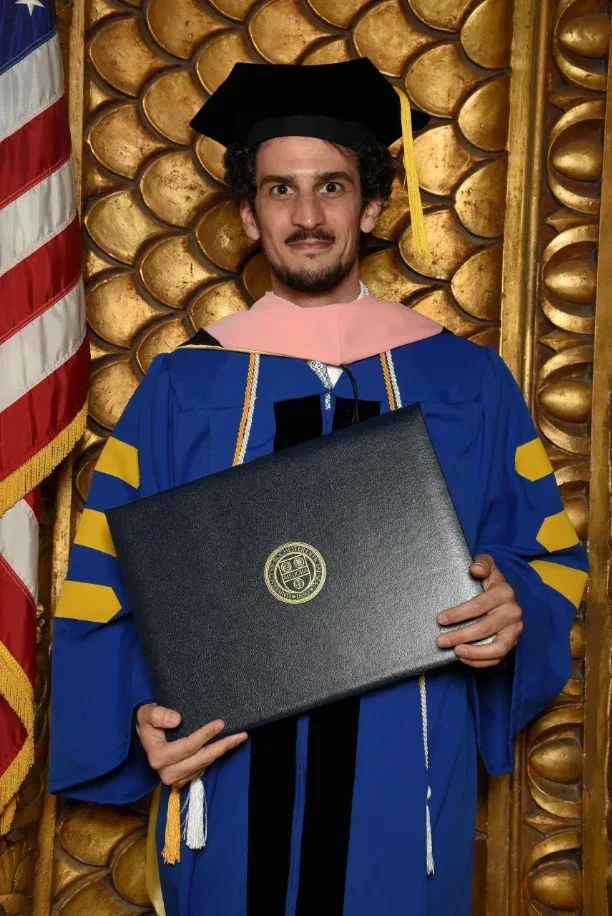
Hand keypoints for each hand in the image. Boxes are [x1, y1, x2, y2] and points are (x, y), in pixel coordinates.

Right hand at [136, 704, 247, 787]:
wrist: (146, 734)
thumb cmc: (148, 722)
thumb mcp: (147, 713)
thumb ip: (158, 715)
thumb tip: (176, 720)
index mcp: (158, 757)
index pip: (188, 747)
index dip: (205, 735)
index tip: (220, 723)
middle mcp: (167, 772)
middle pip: (201, 759)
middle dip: (222, 746)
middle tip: (240, 734)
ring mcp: (176, 778)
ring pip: (205, 764)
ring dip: (222, 751)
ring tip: (239, 738)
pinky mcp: (184, 778)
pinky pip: (204, 768)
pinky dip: (216, 756)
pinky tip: (227, 746)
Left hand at [436, 554, 522, 668]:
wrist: (505, 596)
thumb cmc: (490, 582)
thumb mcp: (487, 567)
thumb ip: (482, 563)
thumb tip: (474, 569)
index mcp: (504, 593)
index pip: (479, 605)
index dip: (458, 614)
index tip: (440, 619)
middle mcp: (513, 612)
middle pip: (485, 628)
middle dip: (461, 636)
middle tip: (441, 640)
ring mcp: (515, 630)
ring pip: (498, 648)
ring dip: (475, 653)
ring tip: (456, 652)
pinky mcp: (513, 643)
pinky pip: (499, 658)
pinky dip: (481, 661)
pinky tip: (463, 658)